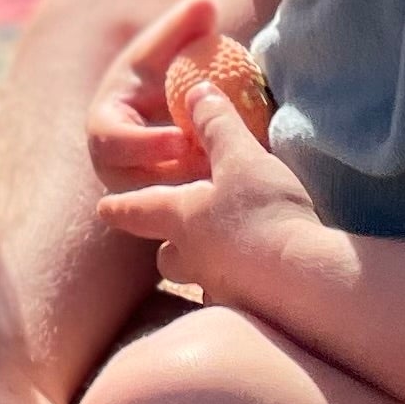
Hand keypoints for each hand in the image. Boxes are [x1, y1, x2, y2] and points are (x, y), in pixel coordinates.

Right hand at [85, 0, 220, 197]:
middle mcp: (112, 167)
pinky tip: (239, 199)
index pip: (113, 143)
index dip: (146, 144)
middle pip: (135, 185)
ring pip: (157, 208)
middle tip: (216, 170)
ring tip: (231, 186)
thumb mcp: (166, 47)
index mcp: (104, 127)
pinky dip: (205, 209)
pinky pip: (177, 216)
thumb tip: (207, 4)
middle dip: (174, 179)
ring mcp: (134, 192)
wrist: (156, 102)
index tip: (184, 137)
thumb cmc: (159, 68)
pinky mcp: (159, 209)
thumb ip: (184, 26)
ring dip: (192, 199)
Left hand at [95, 69, 331, 318]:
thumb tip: (196, 92)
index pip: (140, 209)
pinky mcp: (248, 311)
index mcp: (181, 217)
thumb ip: (216, 123)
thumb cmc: (263, 211)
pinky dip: (242, 288)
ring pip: (198, 279)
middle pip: (166, 256)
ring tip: (226, 257)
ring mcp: (218, 288)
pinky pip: (236, 298)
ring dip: (205, 268)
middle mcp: (191, 258)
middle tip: (176, 235)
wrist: (302, 280)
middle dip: (169, 243)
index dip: (121, 205)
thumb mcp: (239, 155)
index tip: (102, 208)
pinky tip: (261, 283)